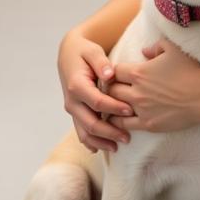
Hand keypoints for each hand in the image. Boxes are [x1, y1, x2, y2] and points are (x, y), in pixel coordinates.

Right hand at [57, 30, 131, 153]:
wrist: (68, 54)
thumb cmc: (84, 51)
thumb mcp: (92, 50)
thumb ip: (101, 62)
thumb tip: (109, 74)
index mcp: (76, 85)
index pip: (97, 102)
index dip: (114, 108)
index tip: (130, 111)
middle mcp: (72, 100)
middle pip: (90, 123)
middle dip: (109, 132)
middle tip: (127, 137)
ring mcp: (72, 109)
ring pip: (84, 133)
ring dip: (101, 142)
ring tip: (118, 146)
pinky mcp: (75, 113)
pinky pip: (81, 132)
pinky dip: (91, 142)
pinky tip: (102, 149)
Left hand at [111, 38, 199, 133]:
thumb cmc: (190, 70)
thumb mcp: (172, 49)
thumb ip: (154, 47)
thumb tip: (143, 52)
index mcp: (139, 72)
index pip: (113, 71)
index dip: (112, 72)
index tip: (115, 74)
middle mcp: (136, 91)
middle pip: (110, 90)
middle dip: (109, 88)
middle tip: (112, 89)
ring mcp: (141, 109)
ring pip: (114, 108)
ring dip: (111, 106)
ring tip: (111, 106)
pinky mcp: (148, 124)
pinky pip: (125, 125)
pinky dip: (118, 123)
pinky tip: (117, 122)